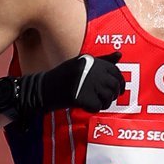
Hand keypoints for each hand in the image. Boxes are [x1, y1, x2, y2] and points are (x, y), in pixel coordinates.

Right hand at [0, 54, 125, 123]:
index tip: (118, 89)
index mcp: (91, 61)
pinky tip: (86, 106)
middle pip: (114, 85)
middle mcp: (90, 70)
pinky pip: (97, 107)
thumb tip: (120, 55)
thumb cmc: (63, 76)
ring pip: (108, 97)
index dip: (120, 82)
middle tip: (107, 98)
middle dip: (113, 94)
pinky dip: (93, 109)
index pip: (116, 72)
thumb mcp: (81, 63)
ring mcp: (86, 84)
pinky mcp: (81, 97)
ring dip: (104, 102)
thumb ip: (102, 60)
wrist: (43, 88)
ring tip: (95, 101)